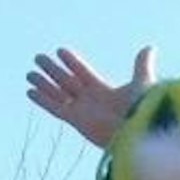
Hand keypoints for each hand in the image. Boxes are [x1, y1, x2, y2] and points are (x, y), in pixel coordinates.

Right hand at [25, 46, 157, 147]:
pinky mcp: (77, 121)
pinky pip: (55, 108)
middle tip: (38, 57)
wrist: (139, 131)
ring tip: (30, 73)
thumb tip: (150, 47)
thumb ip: (141, 65)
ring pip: (58, 94)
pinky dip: (43, 100)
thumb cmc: (143, 110)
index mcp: (105, 92)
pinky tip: (30, 91)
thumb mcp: (142, 83)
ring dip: (44, 84)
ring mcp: (83, 112)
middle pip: (67, 82)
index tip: (61, 51)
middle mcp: (92, 102)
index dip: (72, 63)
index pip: (84, 73)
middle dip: (53, 70)